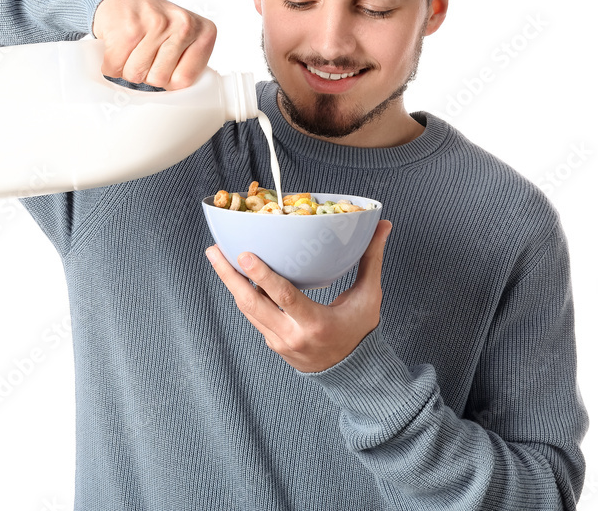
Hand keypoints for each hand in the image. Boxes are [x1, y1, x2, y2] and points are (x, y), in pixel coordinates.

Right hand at [92, 0, 216, 89]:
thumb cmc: (155, 23)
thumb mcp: (183, 39)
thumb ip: (189, 64)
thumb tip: (187, 101)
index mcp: (204, 32)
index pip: (185, 80)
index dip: (168, 80)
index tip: (164, 66)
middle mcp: (184, 25)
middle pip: (159, 79)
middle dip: (146, 74)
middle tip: (144, 53)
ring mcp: (156, 25)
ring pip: (136, 75)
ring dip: (127, 69)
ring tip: (132, 49)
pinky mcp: (128, 28)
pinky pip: (115, 67)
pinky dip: (111, 64)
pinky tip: (118, 47)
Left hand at [206, 220, 391, 372]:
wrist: (352, 372)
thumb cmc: (360, 330)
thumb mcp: (368, 297)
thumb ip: (371, 260)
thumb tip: (383, 225)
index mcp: (315, 324)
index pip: (284, 297)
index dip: (263, 276)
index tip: (245, 255)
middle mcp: (291, 335)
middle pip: (251, 303)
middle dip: (229, 275)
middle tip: (214, 249)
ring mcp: (278, 341)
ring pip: (247, 309)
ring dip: (230, 282)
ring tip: (217, 256)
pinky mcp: (272, 342)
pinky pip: (253, 315)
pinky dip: (242, 294)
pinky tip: (234, 275)